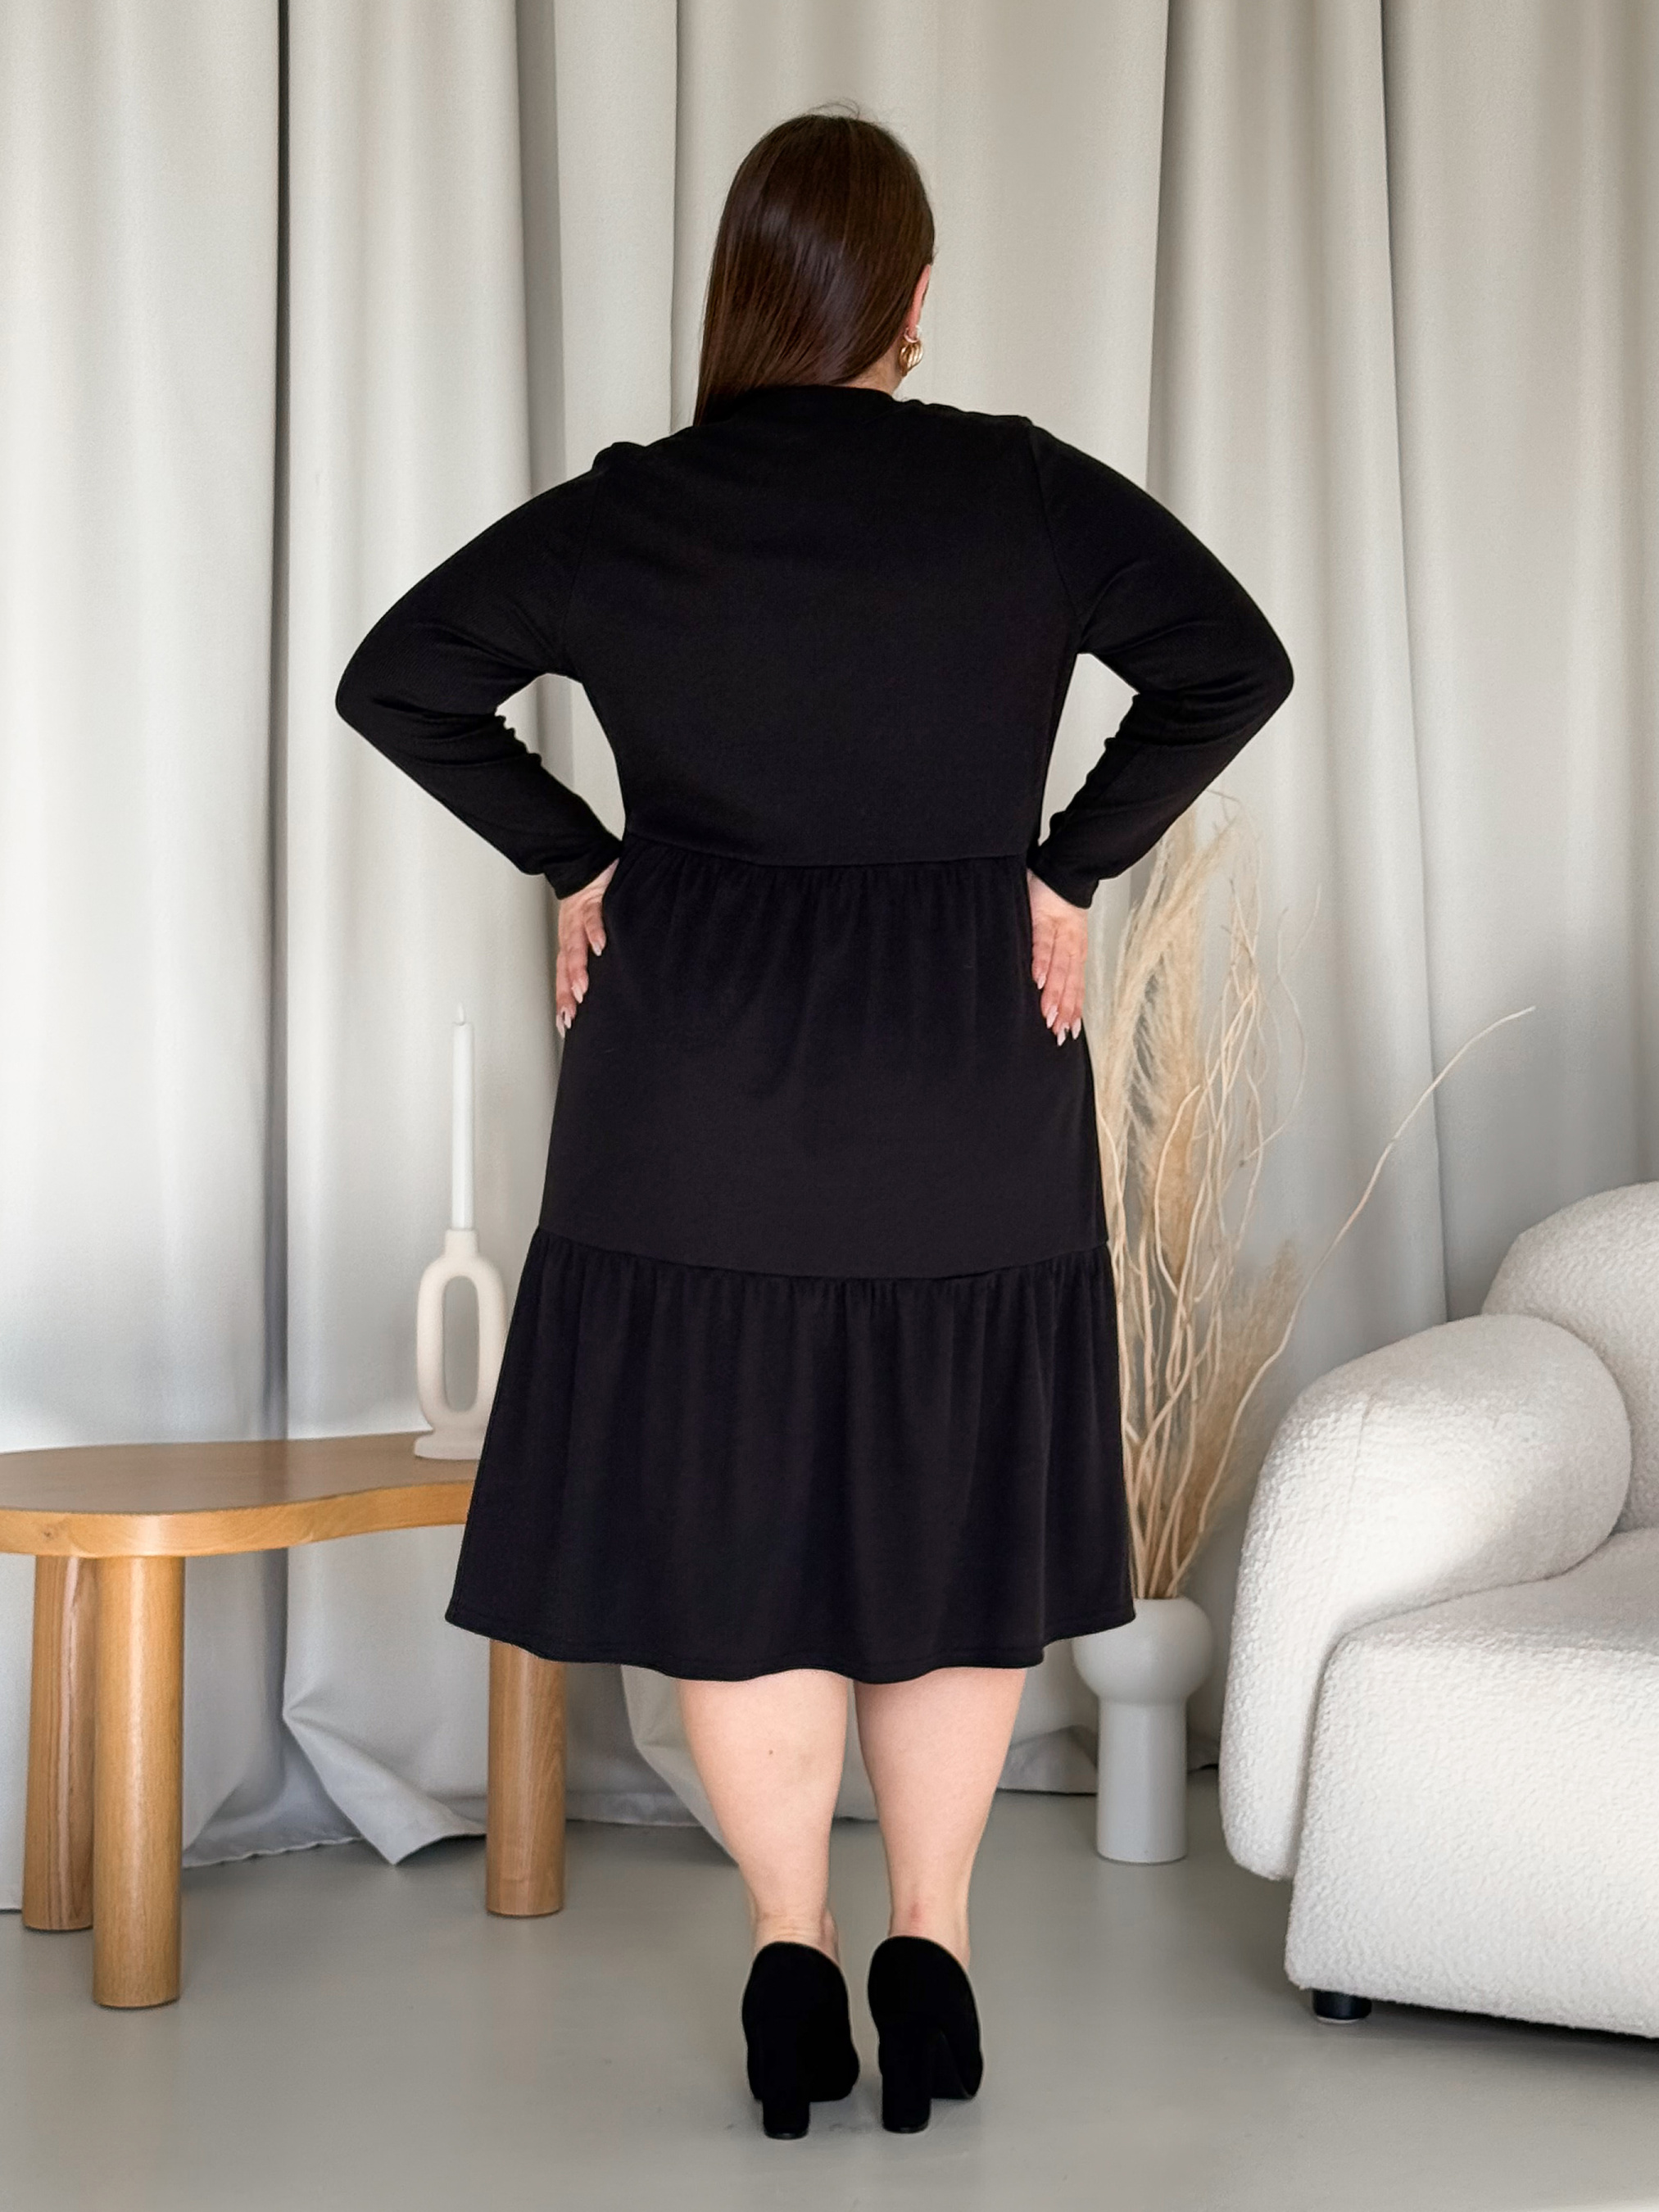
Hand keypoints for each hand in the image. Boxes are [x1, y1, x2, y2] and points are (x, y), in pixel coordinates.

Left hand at [555, 858, 616, 1035]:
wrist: (586, 865)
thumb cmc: (589, 902)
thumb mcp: (589, 933)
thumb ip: (595, 958)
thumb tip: (601, 987)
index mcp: (570, 945)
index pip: (563, 978)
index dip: (563, 1001)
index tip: (566, 1025)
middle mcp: (570, 935)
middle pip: (565, 968)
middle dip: (567, 993)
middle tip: (572, 1016)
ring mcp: (579, 919)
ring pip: (575, 947)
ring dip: (578, 969)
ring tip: (582, 988)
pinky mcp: (593, 901)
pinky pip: (592, 918)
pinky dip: (595, 932)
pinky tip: (600, 947)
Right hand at [1027, 868, 1088, 1043]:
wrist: (1062, 869)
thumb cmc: (1056, 903)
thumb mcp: (1060, 935)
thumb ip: (1056, 959)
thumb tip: (1046, 988)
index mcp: (1074, 951)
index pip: (1075, 986)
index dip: (1073, 1010)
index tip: (1068, 1032)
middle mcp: (1071, 945)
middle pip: (1068, 982)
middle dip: (1063, 1009)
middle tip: (1057, 1031)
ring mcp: (1060, 932)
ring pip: (1059, 966)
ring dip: (1053, 992)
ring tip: (1048, 1013)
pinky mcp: (1043, 917)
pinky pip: (1043, 942)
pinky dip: (1042, 962)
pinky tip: (1038, 980)